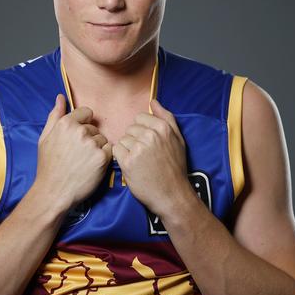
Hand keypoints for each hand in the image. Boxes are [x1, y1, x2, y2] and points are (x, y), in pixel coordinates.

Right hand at [34, 94, 112, 210]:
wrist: (53, 192)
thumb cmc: (48, 166)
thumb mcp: (45, 138)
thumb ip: (54, 115)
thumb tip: (60, 96)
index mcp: (66, 123)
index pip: (87, 113)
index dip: (84, 124)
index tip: (78, 138)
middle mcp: (80, 131)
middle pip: (95, 128)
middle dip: (90, 139)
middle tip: (78, 155)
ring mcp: (92, 144)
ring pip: (103, 140)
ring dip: (97, 149)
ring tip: (84, 162)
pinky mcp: (102, 158)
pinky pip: (110, 151)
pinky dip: (104, 158)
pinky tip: (91, 167)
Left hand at [113, 99, 190, 217]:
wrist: (172, 194)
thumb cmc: (175, 167)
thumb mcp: (178, 139)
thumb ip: (166, 117)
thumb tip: (153, 101)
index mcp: (163, 127)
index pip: (140, 118)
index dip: (142, 131)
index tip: (149, 143)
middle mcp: (150, 135)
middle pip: (130, 129)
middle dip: (135, 140)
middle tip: (145, 155)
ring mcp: (138, 148)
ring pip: (123, 139)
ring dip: (128, 150)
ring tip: (140, 162)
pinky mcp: (128, 161)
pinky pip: (116, 150)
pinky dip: (121, 158)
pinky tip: (132, 166)